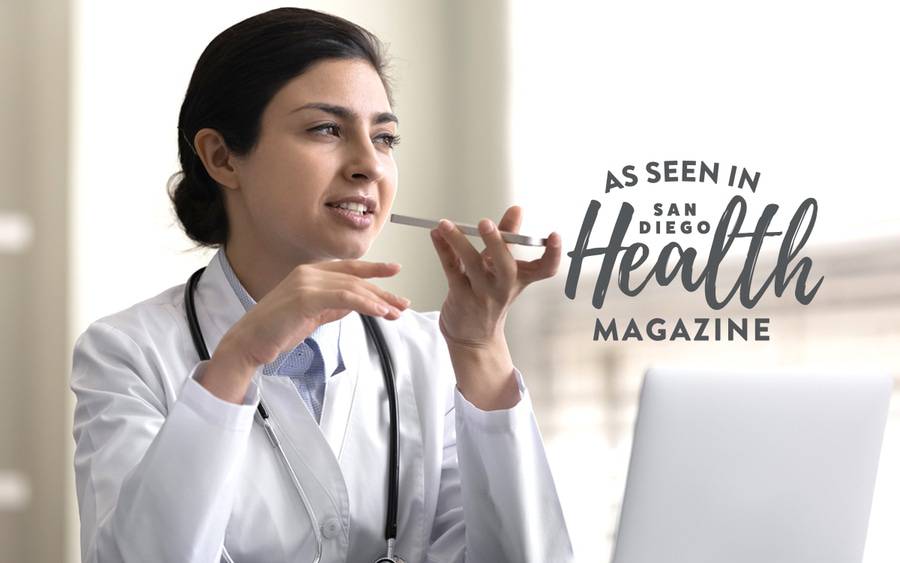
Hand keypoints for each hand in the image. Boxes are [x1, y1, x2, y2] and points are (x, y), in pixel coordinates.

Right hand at [217, 260, 410, 371]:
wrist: (249, 342)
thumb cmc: (276, 330)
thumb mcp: (311, 315)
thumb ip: (332, 306)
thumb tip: (355, 303)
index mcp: (308, 273)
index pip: (348, 268)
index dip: (373, 268)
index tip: (395, 270)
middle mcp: (308, 273)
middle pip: (355, 278)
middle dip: (382, 292)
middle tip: (402, 303)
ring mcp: (306, 283)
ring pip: (352, 287)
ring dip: (378, 301)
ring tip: (395, 312)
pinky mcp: (305, 297)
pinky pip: (344, 298)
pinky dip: (365, 304)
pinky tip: (379, 312)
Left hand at [429, 205, 560, 407]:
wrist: (473, 337)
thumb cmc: (489, 295)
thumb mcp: (502, 268)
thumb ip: (508, 237)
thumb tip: (517, 210)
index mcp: (520, 279)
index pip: (545, 269)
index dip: (553, 254)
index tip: (555, 236)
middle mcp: (503, 287)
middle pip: (506, 267)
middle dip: (496, 243)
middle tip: (486, 223)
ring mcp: (482, 293)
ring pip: (472, 265)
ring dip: (458, 242)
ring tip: (445, 224)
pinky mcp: (460, 295)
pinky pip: (451, 269)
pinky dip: (442, 249)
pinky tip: (436, 234)